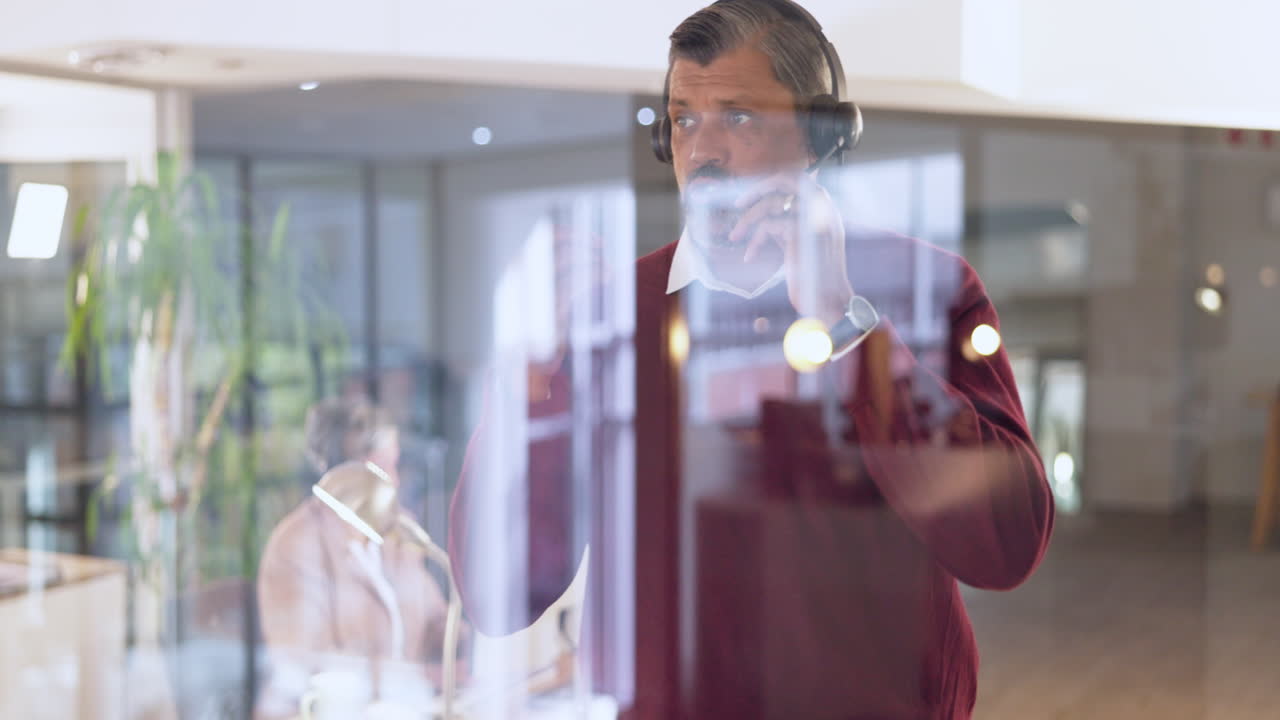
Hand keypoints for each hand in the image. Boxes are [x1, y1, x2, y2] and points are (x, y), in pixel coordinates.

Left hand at [728, 172, 852, 326]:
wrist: (828, 302)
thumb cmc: (811, 275)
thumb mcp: (799, 241)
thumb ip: (786, 222)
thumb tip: (760, 207)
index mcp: (825, 208)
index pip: (798, 178)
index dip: (772, 182)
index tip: (752, 195)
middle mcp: (822, 208)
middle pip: (786, 179)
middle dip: (759, 188)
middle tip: (739, 203)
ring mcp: (813, 217)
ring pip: (771, 204)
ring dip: (747, 220)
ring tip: (735, 236)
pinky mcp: (800, 232)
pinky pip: (767, 226)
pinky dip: (755, 241)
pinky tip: (750, 256)